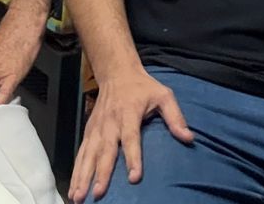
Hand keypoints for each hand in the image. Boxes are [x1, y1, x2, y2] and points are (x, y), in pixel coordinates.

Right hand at [68, 68, 192, 201]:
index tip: (134, 178)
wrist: (116, 73)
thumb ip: (175, 117)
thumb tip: (189, 138)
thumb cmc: (143, 87)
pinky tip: (74, 189)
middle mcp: (110, 123)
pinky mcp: (89, 132)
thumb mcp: (163, 95)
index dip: (133, 158)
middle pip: (105, 151)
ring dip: (82, 176)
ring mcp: (97, 128)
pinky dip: (76, 171)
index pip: (131, 139)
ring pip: (88, 155)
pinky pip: (81, 153)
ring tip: (79, 197)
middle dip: (101, 173)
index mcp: (129, 113)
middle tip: (98, 194)